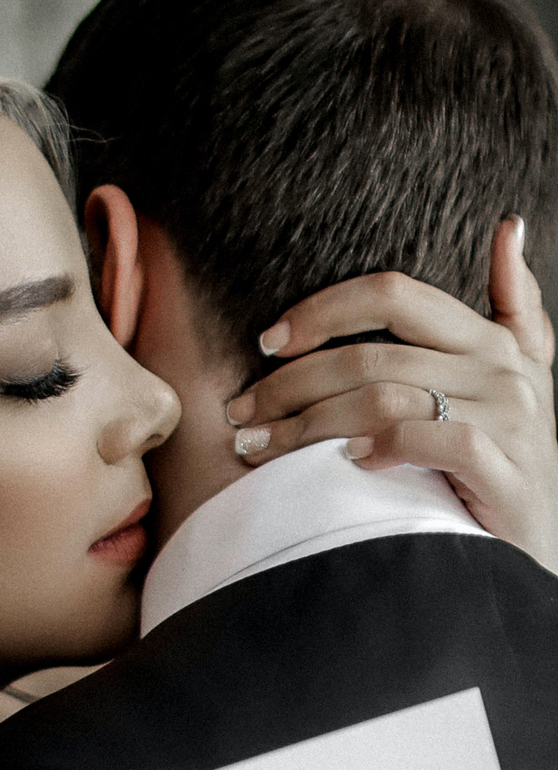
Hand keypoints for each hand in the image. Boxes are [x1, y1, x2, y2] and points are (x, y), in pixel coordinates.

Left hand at [226, 217, 557, 574]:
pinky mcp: (503, 468)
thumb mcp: (520, 376)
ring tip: (261, 446)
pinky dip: (379, 446)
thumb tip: (509, 226)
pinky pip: (428, 439)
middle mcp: (500, 368)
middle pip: (371, 353)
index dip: (323, 311)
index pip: (393, 293)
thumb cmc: (508, 463)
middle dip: (291, 384)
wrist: (546, 543)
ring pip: (383, 398)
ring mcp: (506, 417)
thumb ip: (512, 307)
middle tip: (242, 412)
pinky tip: (343, 462)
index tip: (269, 343)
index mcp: (491, 338)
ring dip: (308, 424)